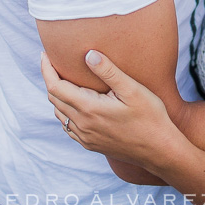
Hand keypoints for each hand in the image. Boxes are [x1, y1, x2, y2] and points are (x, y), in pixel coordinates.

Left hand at [40, 49, 186, 168]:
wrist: (160, 150)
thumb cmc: (150, 118)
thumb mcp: (132, 90)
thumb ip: (108, 71)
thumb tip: (88, 54)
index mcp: (89, 109)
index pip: (55, 86)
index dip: (47, 69)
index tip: (45, 54)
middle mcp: (82, 125)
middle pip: (54, 99)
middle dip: (50, 78)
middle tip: (54, 62)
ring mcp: (85, 138)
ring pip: (59, 113)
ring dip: (57, 95)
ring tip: (65, 79)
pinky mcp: (91, 145)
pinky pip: (68, 127)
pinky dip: (65, 112)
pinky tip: (76, 103)